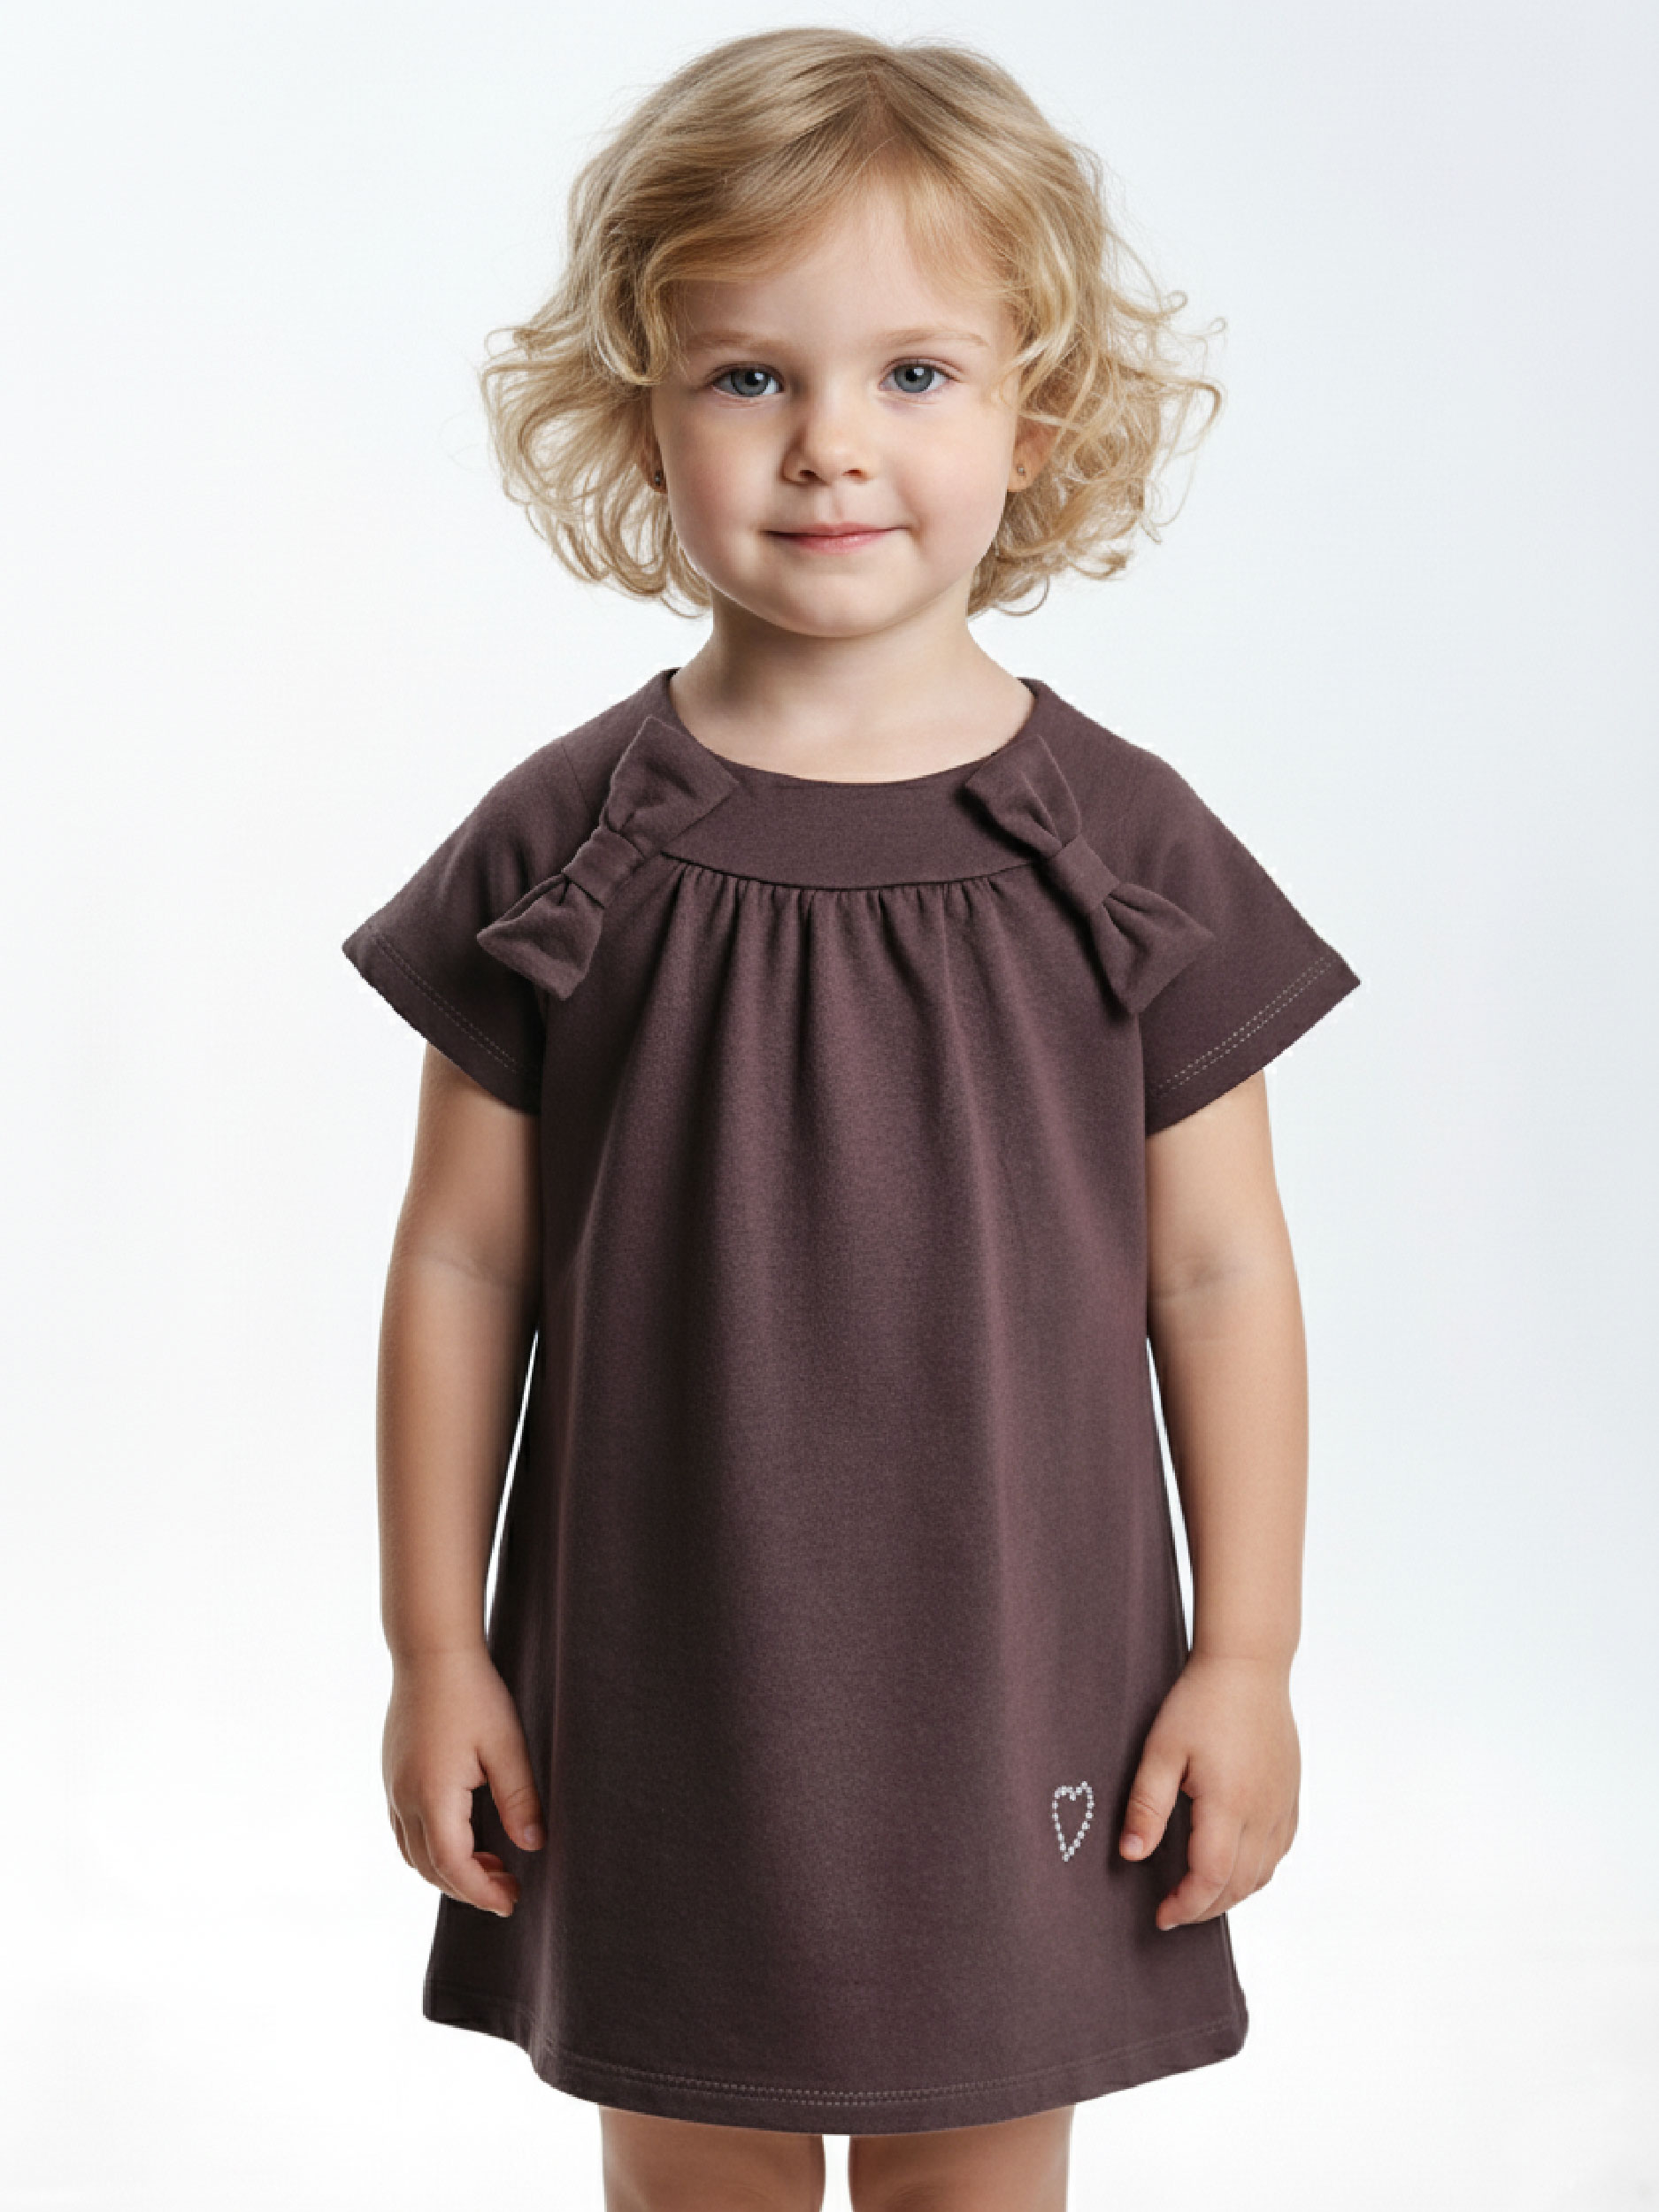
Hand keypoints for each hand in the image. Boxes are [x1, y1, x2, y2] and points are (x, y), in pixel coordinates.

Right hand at [382, 1646, 544, 1917]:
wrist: (431, 1652)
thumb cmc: (473, 1693)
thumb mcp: (506, 1745)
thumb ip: (519, 1798)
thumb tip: (533, 1845)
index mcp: (432, 1796)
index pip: (453, 1867)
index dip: (482, 1891)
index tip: (511, 1901)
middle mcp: (404, 1799)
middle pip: (430, 1868)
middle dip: (468, 1887)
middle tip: (508, 1886)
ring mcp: (392, 1788)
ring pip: (413, 1854)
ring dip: (448, 1870)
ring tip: (491, 1865)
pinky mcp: (392, 1775)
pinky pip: (405, 1831)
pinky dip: (432, 1848)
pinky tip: (463, 1836)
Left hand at [1118, 1651, 1299, 1931]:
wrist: (1248, 1665)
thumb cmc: (1201, 1701)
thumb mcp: (1161, 1750)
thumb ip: (1146, 1806)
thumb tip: (1131, 1856)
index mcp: (1230, 1805)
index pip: (1211, 1879)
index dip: (1185, 1906)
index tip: (1160, 1915)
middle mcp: (1263, 1812)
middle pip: (1239, 1885)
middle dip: (1205, 1907)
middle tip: (1173, 1909)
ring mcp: (1282, 1804)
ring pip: (1264, 1873)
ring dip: (1232, 1893)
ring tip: (1199, 1894)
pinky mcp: (1290, 1794)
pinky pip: (1279, 1850)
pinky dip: (1257, 1870)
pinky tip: (1235, 1864)